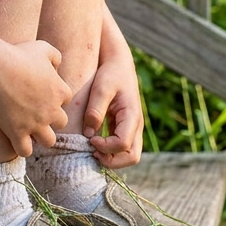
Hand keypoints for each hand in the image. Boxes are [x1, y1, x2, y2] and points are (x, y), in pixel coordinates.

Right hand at [0, 40, 68, 156]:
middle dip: (51, 119)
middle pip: (61, 123)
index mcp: (60, 91)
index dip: (53, 98)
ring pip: (48, 141)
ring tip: (28, 130)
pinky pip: (25, 151)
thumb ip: (55, 56)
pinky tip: (14, 139)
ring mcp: (35, 124)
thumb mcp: (43, 47)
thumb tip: (57, 65)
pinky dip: (21, 148)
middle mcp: (52, 111)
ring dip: (40, 136)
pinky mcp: (17, 133)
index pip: (65, 100)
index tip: (40, 93)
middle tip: (35, 113)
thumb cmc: (18, 55)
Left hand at [83, 50, 144, 168]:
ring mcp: (132, 129)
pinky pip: (122, 149)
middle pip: (132, 157)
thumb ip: (96, 109)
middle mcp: (136, 126)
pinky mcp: (124, 129)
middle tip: (92, 152)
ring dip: (111, 158)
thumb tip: (89, 133)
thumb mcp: (101, 87)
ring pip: (128, 156)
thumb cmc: (111, 73)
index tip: (90, 139)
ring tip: (92, 149)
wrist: (119, 64)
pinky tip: (93, 143)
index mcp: (132, 116)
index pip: (124, 144)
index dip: (106, 147)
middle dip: (112, 160)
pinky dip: (109, 152)